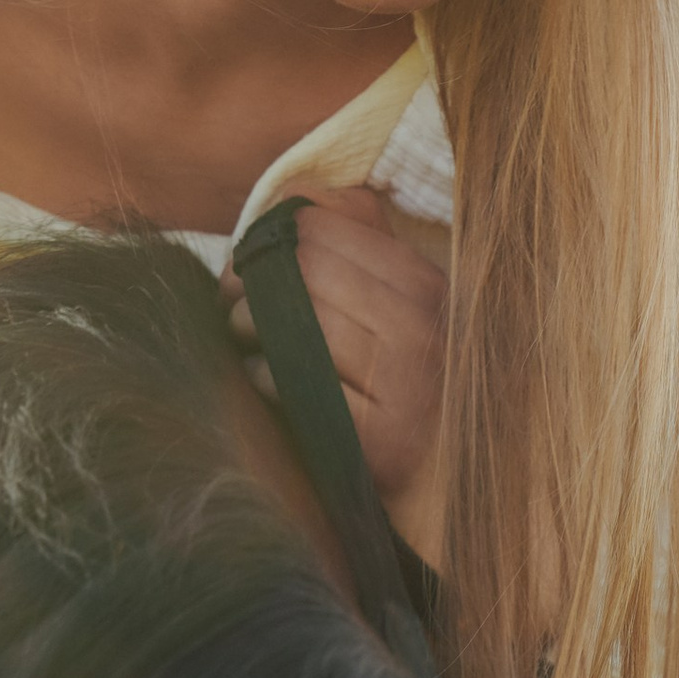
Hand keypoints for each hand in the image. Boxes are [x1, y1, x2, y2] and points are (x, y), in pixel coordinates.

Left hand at [239, 187, 450, 568]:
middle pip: (302, 272)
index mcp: (428, 285)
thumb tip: (296, 193)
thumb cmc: (405, 380)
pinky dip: (264, 380)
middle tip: (233, 303)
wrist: (445, 483)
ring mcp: (407, 389)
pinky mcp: (380, 444)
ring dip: (248, 329)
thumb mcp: (398, 299)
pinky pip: (291, 385)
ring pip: (293, 324)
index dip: (271, 240)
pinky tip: (269, 383)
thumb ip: (356, 233)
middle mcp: (425, 331)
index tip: (251, 263)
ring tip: (248, 339)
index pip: (322, 228)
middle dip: (249, 283)